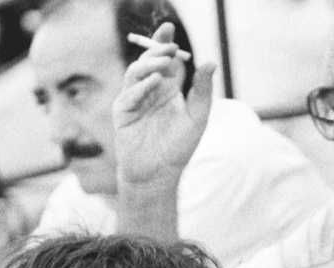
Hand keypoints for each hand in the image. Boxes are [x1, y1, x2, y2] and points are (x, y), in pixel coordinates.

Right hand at [112, 22, 215, 188]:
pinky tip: (156, 83)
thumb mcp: (197, 117)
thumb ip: (202, 90)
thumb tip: (210, 62)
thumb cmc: (178, 148)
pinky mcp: (123, 112)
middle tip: (169, 46)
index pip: (166, 59)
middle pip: (149, 60)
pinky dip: (142, 86)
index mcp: (168, 88)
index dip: (164, 42)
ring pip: (136, 72)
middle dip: (157, 49)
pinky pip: (129, 94)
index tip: (169, 28)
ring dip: (150, 65)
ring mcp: (134, 100)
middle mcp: (150, 90)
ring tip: (165, 64)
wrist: (159, 174)